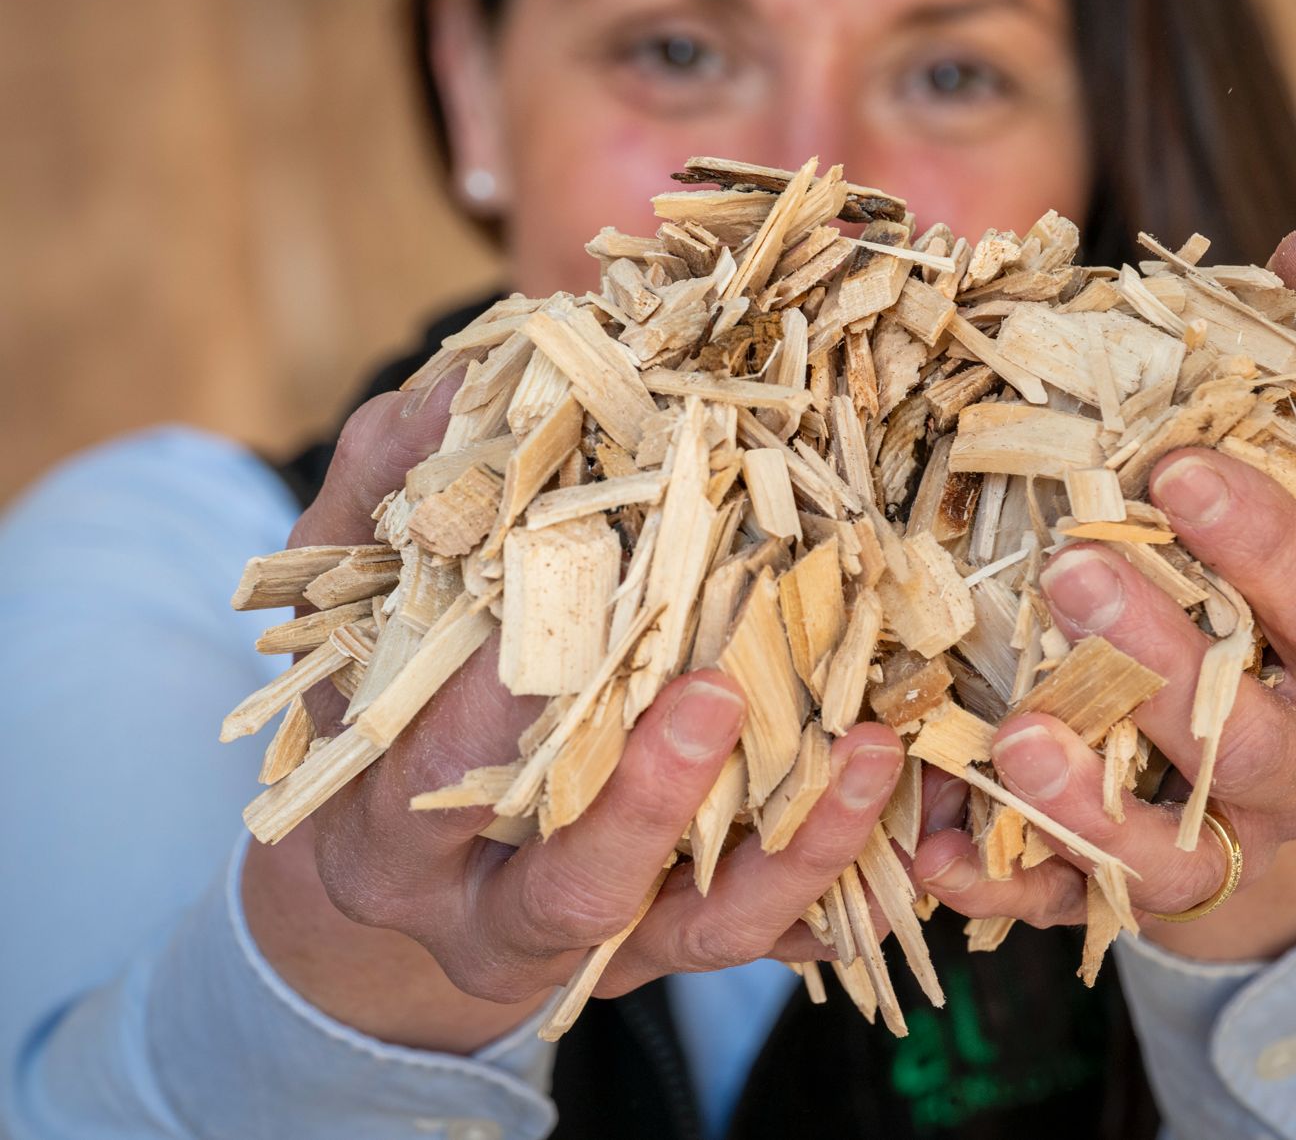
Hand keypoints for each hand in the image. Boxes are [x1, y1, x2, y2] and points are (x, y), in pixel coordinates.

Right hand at [243, 379, 904, 1052]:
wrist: (404, 891)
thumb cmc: (387, 709)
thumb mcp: (363, 605)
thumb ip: (386, 497)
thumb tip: (453, 389)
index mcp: (385, 826)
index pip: (431, 775)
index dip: (485, 704)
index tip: (558, 603)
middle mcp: (479, 912)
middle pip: (566, 882)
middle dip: (643, 794)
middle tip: (712, 690)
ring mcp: (585, 947)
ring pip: (693, 933)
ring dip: (783, 850)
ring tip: (861, 748)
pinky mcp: (664, 955)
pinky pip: (751, 939)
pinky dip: (823, 883)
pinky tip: (882, 814)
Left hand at [911, 229, 1295, 961]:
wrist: (1290, 780)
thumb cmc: (1286, 602)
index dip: (1269, 546)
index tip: (1179, 470)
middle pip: (1248, 734)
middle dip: (1164, 662)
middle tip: (1076, 573)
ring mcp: (1216, 838)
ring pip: (1164, 846)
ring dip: (1084, 800)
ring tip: (1009, 737)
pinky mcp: (1131, 890)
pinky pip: (1068, 904)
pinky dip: (1003, 880)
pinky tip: (931, 852)